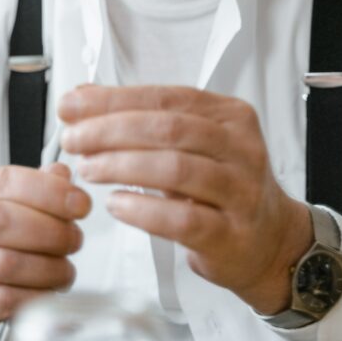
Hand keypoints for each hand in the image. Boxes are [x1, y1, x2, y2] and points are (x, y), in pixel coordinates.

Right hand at [0, 162, 90, 340]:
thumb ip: (29, 193)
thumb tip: (61, 174)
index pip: (2, 182)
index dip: (46, 189)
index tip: (79, 203)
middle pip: (0, 220)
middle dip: (50, 229)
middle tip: (74, 239)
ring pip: (5, 263)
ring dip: (48, 266)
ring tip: (65, 270)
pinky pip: (3, 300)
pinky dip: (34, 296)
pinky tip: (48, 293)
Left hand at [58, 85, 311, 313]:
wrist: (270, 243)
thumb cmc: (220, 186)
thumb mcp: (187, 143)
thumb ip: (139, 117)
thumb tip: (81, 97)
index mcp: (229, 114)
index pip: (164, 97)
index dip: (113, 100)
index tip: (71, 105)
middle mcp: (241, 147)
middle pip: (168, 128)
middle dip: (110, 130)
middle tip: (73, 139)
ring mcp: (241, 192)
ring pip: (176, 168)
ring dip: (121, 166)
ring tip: (87, 169)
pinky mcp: (233, 235)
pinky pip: (184, 219)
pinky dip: (144, 210)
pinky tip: (116, 205)